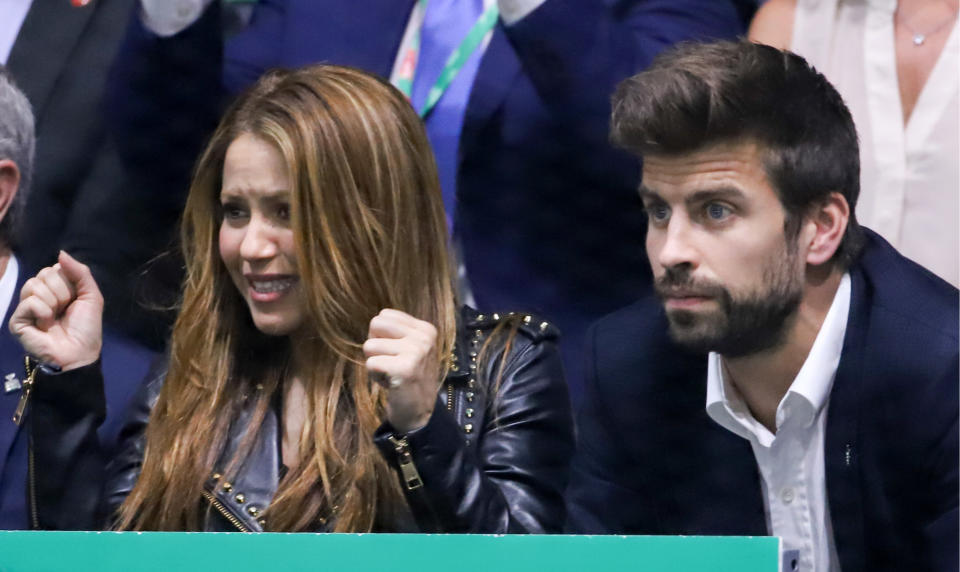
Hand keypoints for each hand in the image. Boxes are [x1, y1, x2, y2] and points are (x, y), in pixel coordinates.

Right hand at [9, 251, 102, 369]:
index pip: (55, 268)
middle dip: (62, 292)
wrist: (79, 353)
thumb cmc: (86, 328)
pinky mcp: (18, 320)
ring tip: (56, 317)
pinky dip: (43, 312)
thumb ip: (80, 272)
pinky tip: (46, 325)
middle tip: (65, 310)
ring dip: (53, 302)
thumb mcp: (91, 296)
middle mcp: (39, 295)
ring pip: (34, 285)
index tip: (75, 299)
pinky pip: (29, 301)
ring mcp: (26, 308)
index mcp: (56, 289)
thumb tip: (61, 253)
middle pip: (44, 274)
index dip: (69, 283)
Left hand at [363, 309, 440, 433]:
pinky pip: (370, 363)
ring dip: (375, 364)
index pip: (384, 315)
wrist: (419, 413)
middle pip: (375, 324)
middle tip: (390, 363)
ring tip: (392, 374)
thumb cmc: (409, 379)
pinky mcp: (404, 368)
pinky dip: (375, 377)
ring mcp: (416, 351)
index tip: (396, 353)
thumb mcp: (410, 348)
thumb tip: (374, 321)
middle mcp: (424, 337)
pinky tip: (391, 384)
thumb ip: (396, 332)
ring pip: (369, 345)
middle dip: (375, 345)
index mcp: (425, 328)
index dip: (381, 335)